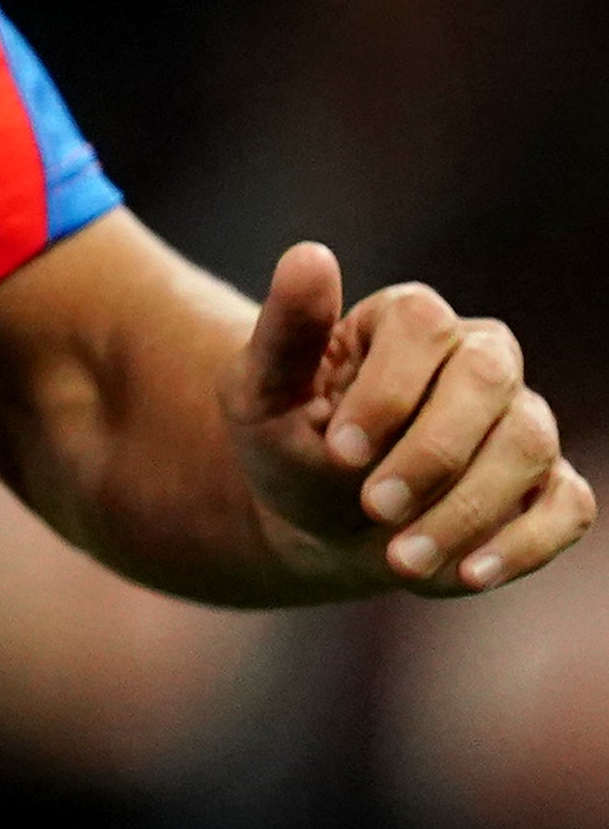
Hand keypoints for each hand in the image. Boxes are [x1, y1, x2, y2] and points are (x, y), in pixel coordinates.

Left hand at [234, 242, 588, 595]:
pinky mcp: (549, 486)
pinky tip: (466, 574)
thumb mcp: (260, 393)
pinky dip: (521, 544)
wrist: (314, 520)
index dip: (388, 389)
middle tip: (373, 506)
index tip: (340, 450)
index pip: (424, 325)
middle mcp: (479, 359)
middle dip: (433, 451)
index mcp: (406, 322)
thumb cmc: (286, 443)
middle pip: (489, 379)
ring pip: (528, 443)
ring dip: (464, 508)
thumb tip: (309, 254)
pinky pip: (569, 505)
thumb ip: (285, 330)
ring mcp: (520, 421)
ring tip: (398, 559)